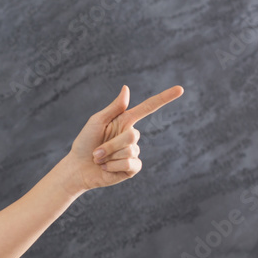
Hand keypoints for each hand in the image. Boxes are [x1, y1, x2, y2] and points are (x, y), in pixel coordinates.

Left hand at [65, 84, 183, 190]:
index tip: (180, 89)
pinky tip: (106, 168)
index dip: (165, 98)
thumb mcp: (96, 122)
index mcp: (125, 121)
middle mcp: (131, 136)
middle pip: (133, 135)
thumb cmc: (85, 143)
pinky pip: (130, 164)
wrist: (78, 168)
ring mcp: (133, 153)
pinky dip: (114, 166)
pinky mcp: (132, 168)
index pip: (149, 108)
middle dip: (110, 144)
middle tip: (96, 151)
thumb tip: (126, 88)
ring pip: (129, 150)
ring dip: (109, 156)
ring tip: (99, 159)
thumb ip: (113, 108)